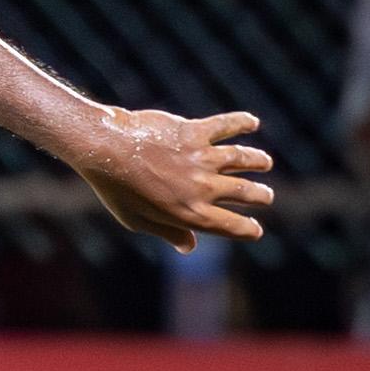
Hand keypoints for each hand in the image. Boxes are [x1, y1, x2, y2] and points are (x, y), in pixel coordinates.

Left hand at [79, 107, 272, 249]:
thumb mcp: (138, 221)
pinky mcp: (194, 132)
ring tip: (264, 162)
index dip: (248, 230)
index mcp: (189, 214)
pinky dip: (242, 122)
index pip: (231, 227)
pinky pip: (226, 125)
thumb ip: (168, 233)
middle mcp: (202, 187)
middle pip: (245, 193)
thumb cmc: (115, 189)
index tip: (255, 230)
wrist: (103, 149)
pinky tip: (253, 122)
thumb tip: (189, 248)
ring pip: (242, 159)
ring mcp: (201, 158)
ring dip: (257, 161)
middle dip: (261, 196)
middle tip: (266, 195)